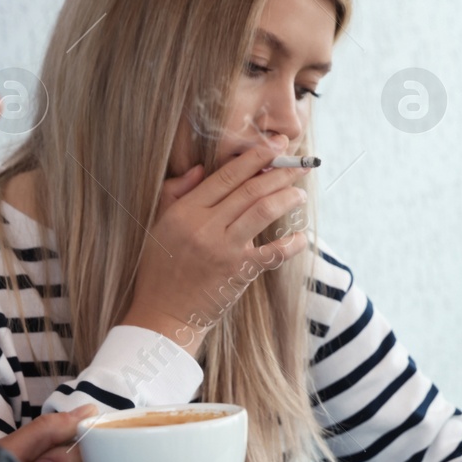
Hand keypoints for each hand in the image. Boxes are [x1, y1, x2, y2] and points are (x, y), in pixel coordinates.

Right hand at [122, 145, 312, 352]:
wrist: (163, 315)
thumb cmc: (161, 269)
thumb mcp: (159, 225)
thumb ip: (176, 193)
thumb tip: (199, 168)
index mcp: (185, 211)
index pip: (226, 176)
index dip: (254, 158)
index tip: (274, 146)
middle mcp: (204, 227)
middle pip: (250, 190)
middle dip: (279, 173)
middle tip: (301, 164)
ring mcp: (223, 250)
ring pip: (262, 212)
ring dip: (287, 198)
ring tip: (301, 192)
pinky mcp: (238, 273)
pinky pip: (272, 253)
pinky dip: (291, 243)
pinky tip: (302, 237)